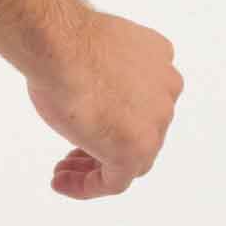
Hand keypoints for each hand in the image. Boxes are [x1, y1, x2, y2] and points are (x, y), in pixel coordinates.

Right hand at [26, 7, 183, 198]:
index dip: (115, 112)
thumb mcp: (94, 49)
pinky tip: (63, 183)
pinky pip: (113, 181)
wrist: (60, 45)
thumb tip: (85, 85)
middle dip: (104, 140)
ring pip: (129, 158)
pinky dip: (88, 185)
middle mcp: (165, 93)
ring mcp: (154, 125)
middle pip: (138, 129)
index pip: (143, 98)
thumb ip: (104, 72)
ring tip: (63, 172)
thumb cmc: (66, 40)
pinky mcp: (133, 152)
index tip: (88, 119)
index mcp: (160, 61)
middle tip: (73, 152)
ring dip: (94, 166)